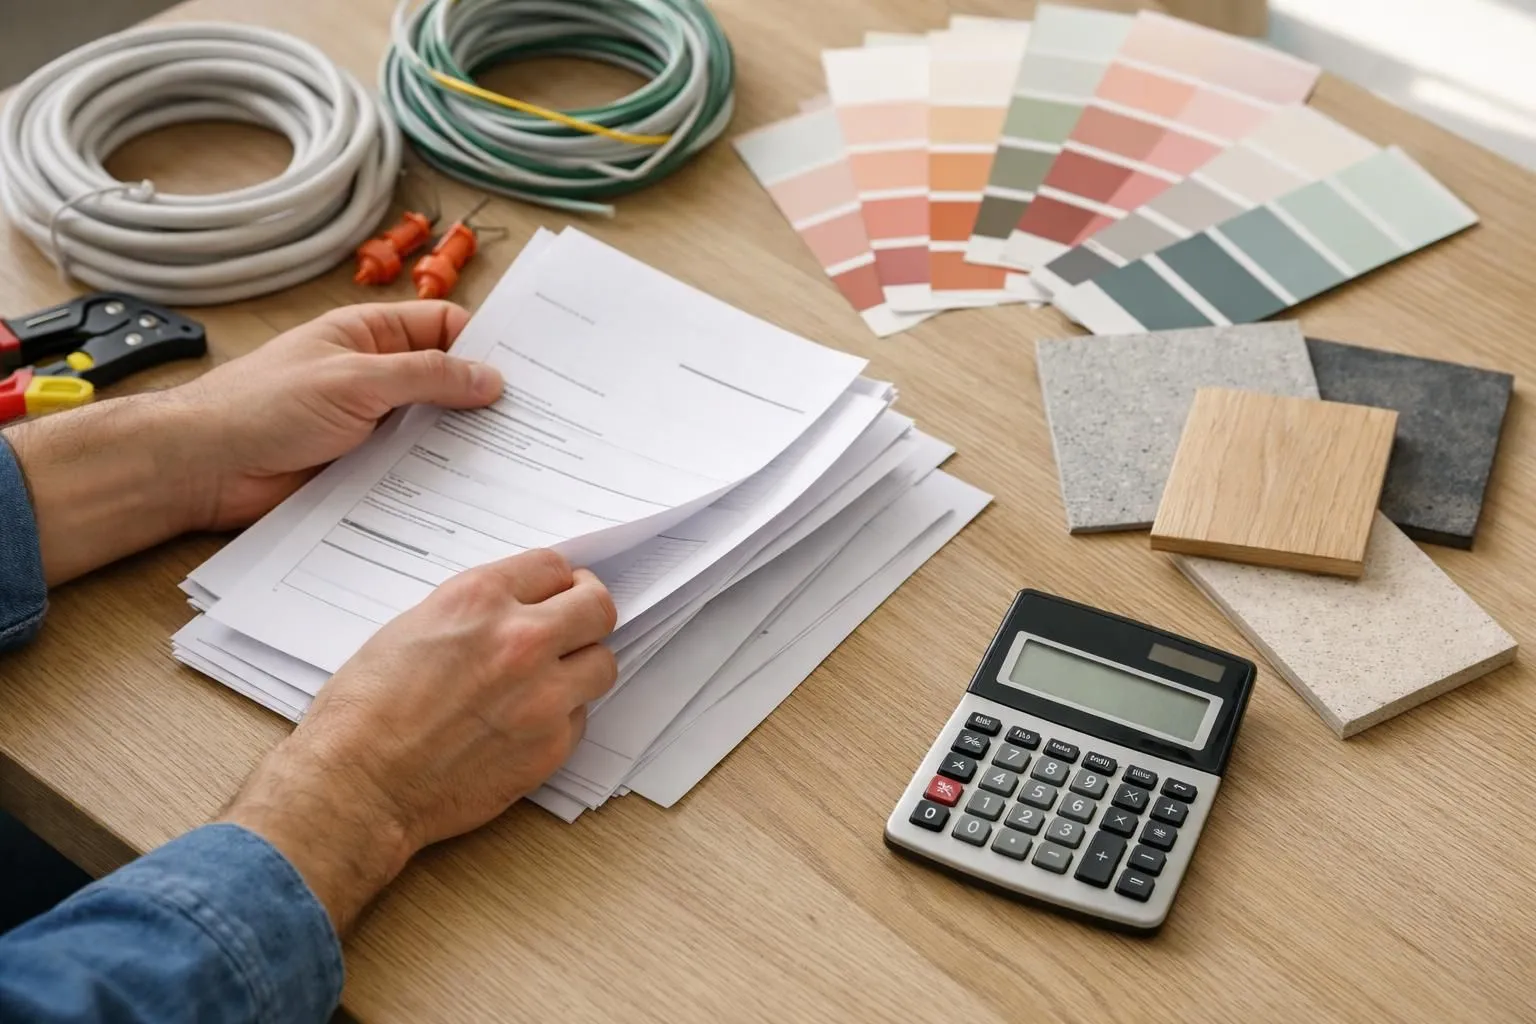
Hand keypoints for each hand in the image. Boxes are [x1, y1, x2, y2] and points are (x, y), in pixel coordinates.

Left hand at [180, 300, 502, 529]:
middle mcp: (374, 377)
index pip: (443, 327)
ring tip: (512, 456)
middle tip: (532, 417)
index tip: (527, 368)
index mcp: (369, 336)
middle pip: (445, 381)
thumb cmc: (260, 405)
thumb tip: (488, 378)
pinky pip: (413, 470)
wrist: (204, 467)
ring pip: (433, 430)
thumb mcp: (355, 379)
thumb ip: (426, 377)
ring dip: (463, 443)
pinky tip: (469, 489)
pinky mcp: (363, 469)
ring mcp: (370, 425)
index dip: (484, 343)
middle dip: (482, 397)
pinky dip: (439, 478)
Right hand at [220, 549, 617, 932]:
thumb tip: (513, 610)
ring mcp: (543, 696)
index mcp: (479, 600)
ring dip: (581, 668)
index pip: (554, 566)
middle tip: (575, 626)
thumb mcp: (411, 628)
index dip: (557, 581)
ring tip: (549, 681)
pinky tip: (524, 725)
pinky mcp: (551, 746)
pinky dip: (561, 718)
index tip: (558, 593)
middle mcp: (520, 640)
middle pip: (598, 607)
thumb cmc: (363, 713)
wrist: (355, 787)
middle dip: (587, 613)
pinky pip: (580, 718)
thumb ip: (474, 613)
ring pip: (602, 664)